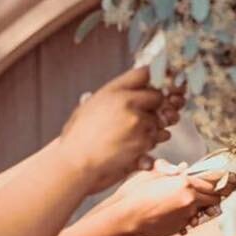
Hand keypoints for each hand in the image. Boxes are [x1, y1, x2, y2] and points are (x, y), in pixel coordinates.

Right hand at [61, 66, 172, 190]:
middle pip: (157, 97)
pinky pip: (156, 140)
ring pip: (159, 121)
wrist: (75, 162)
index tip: (150, 92)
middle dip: (154, 108)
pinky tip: (132, 150)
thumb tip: (125, 95)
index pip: (144, 73)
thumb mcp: (87, 107)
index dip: (151, 82)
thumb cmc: (77, 138)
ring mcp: (137, 122)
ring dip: (150, 130)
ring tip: (129, 139)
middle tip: (141, 120)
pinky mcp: (143, 142)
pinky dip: (148, 146)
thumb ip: (109, 97)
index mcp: (113, 90)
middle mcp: (128, 102)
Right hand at [106, 164, 222, 235]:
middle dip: (215, 194)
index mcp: (185, 182)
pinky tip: (179, 213)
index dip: (223, 180)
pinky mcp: (181, 227)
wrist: (128, 217)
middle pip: (214, 197)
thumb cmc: (136, 193)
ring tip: (195, 203)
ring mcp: (187, 215)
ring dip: (204, 207)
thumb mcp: (154, 175)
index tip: (229, 180)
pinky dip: (190, 217)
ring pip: (205, 210)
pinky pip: (192, 220)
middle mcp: (190, 199)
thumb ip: (172, 171)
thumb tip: (184, 168)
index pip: (213, 181)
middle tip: (218, 191)